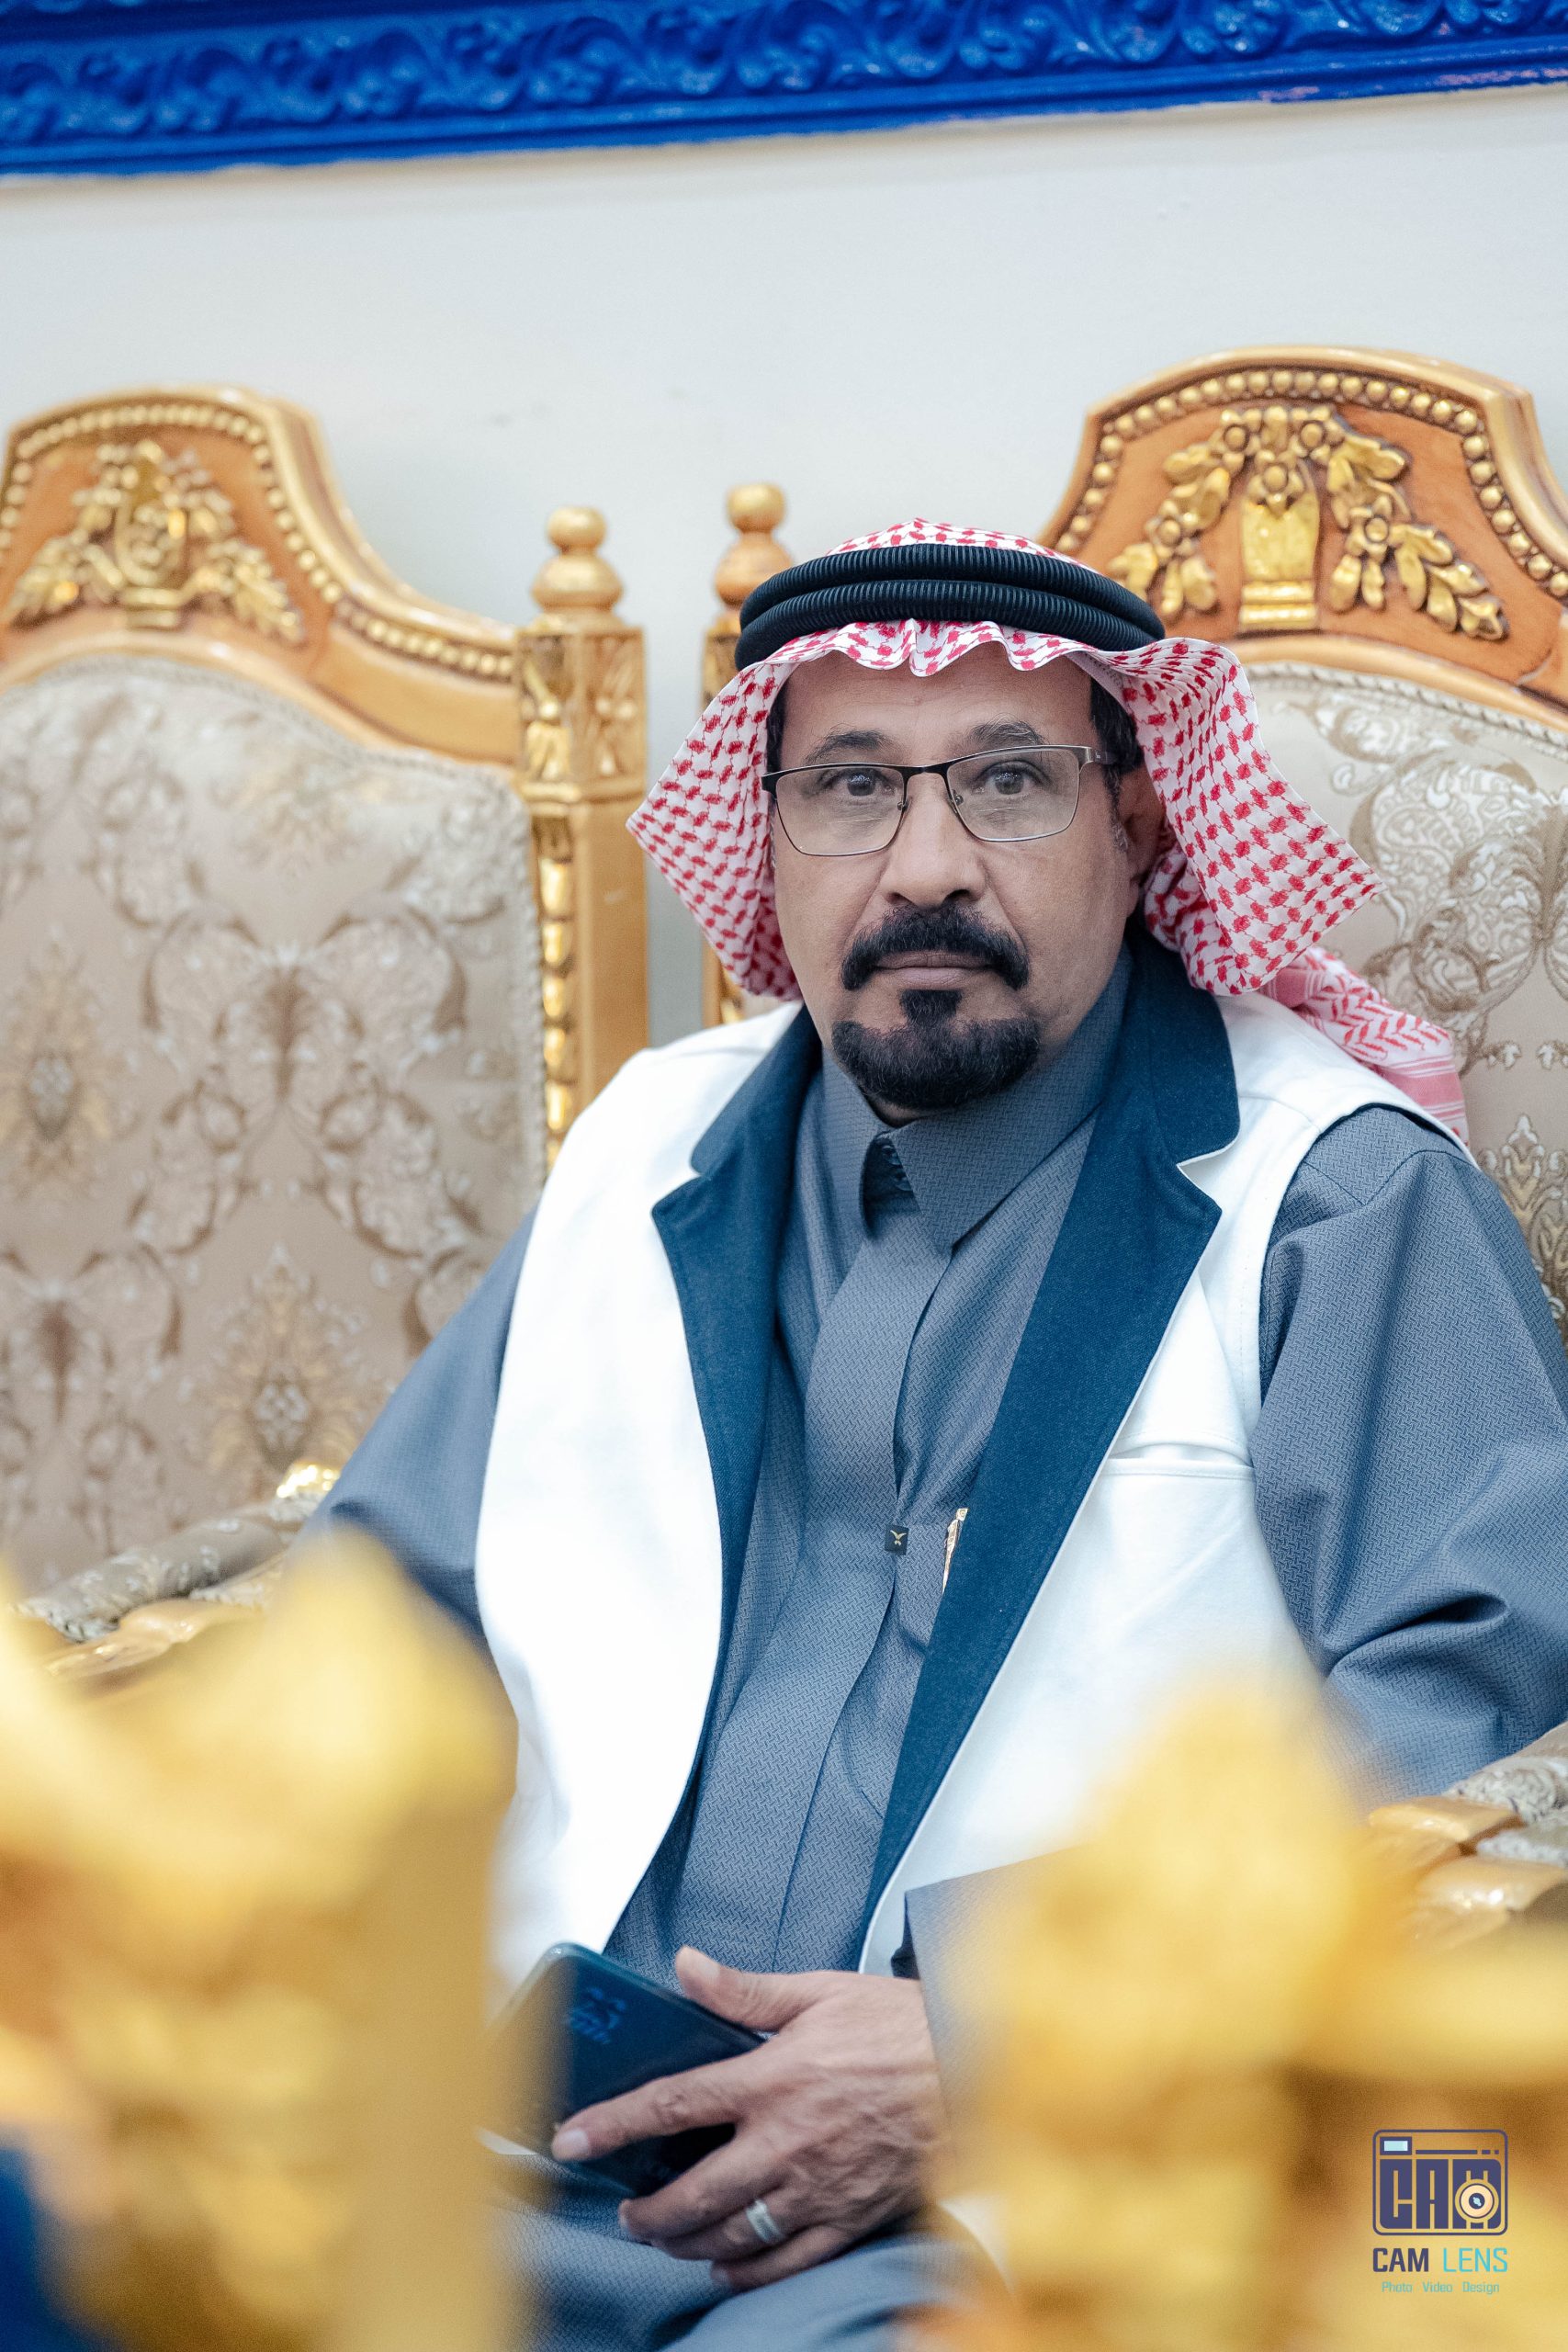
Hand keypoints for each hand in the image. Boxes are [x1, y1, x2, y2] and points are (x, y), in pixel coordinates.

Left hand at [550, 1945, 948, 2289]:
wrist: (976, 2068)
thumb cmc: (902, 2026)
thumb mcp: (820, 1991)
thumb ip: (744, 1990)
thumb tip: (685, 1966)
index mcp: (772, 2078)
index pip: (673, 2105)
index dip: (614, 2124)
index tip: (572, 2138)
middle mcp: (785, 2141)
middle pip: (691, 2191)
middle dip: (646, 2210)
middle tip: (626, 2211)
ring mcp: (816, 2187)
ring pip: (731, 2232)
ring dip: (686, 2240)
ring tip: (667, 2235)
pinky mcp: (848, 2217)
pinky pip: (784, 2259)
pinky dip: (746, 2268)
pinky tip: (727, 2262)